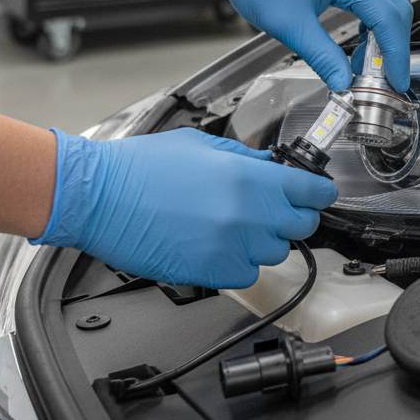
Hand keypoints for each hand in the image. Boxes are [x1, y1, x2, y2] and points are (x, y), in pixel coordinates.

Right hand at [30, 127, 337, 288]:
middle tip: (276, 209)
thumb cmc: (141, 168)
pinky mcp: (211, 273)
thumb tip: (269, 166)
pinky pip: (247, 275)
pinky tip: (220, 245)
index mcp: (250, 177)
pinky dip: (241, 263)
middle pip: (301, 226)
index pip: (312, 191)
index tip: (319, 194)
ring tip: (236, 226)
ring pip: (275, 253)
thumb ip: (245, 158)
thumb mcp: (202, 145)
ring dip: (264, 241)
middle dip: (293, 216)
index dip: (319, 192)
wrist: (100, 198)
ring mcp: (232, 247)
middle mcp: (248, 215)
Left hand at [190, 0, 412, 91]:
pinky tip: (362, 42)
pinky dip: (375, 21)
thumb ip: (322, 57)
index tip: (396, 80)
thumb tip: (343, 82)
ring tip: (370, 64)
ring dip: (386, 33)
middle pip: (397, 7)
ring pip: (389, 0)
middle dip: (396, 44)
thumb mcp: (290, 26)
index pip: (387, 18)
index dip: (396, 54)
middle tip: (386, 76)